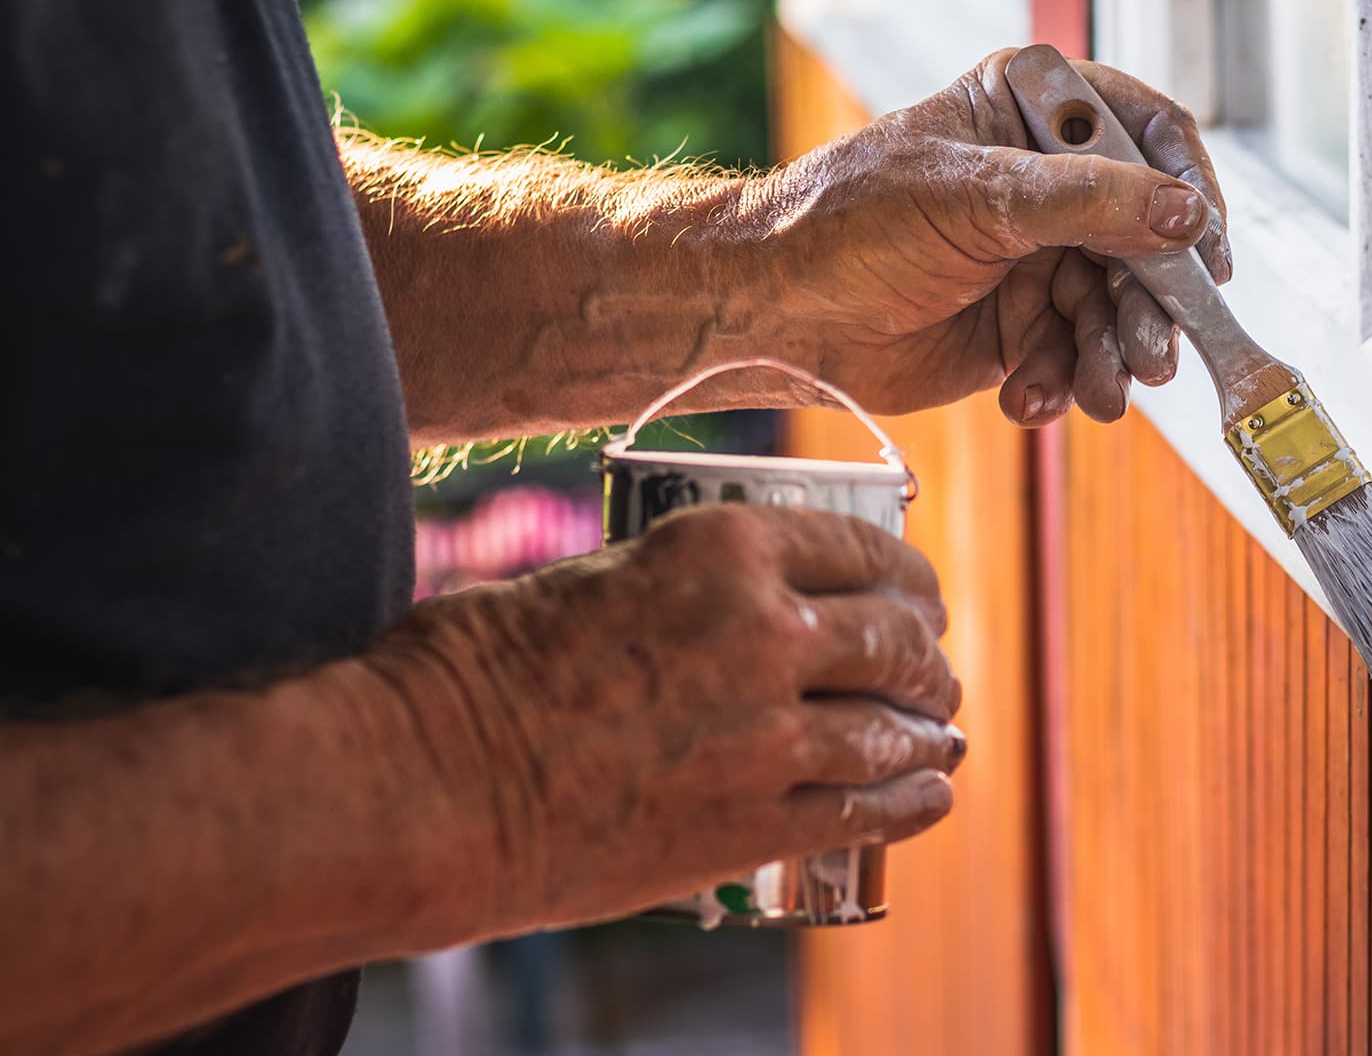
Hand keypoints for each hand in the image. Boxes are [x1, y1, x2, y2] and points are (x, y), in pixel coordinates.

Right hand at [366, 505, 962, 933]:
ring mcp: (769, 737)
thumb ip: (683, 584)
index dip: (907, 576)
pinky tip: (933, 792)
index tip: (918, 594)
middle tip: (932, 667)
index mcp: (726, 550)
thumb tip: (730, 601)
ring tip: (938, 732)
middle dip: (925, 654)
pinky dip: (913, 800)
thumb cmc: (476, 669)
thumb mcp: (597, 576)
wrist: (431, 787)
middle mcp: (767, 633)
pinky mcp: (754, 825)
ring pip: (892, 727)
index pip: (861, 549)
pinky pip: (867, 809)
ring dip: (927, 729)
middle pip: (893, 639)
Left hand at [738, 48, 1229, 424]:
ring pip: (1115, 310)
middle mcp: (1046, 185)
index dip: (1188, 192)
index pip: (1147, 137)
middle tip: (1152, 354)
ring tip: (1097, 392)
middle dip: (1149, 304)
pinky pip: (1073, 358)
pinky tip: (1030, 398)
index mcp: (1033, 117)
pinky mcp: (1019, 328)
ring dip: (1112, 357)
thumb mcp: (975, 197)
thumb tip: (1183, 214)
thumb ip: (1086, 202)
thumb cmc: (846, 224)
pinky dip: (1061, 385)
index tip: (1203, 253)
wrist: (776, 313)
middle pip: (1146, 240)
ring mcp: (1036, 258)